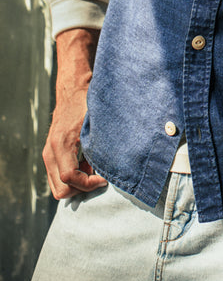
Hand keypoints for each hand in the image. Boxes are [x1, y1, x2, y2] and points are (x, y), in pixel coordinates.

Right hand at [42, 29, 106, 198]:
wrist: (73, 90)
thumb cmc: (87, 104)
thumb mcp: (97, 124)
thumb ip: (101, 146)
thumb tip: (115, 168)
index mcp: (61, 144)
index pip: (70, 178)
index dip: (88, 184)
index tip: (104, 179)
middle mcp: (50, 152)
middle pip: (61, 189)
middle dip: (82, 189)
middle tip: (99, 178)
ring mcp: (48, 154)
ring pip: (58, 187)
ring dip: (77, 185)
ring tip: (94, 170)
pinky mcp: (50, 154)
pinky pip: (57, 178)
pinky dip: (72, 178)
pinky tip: (87, 165)